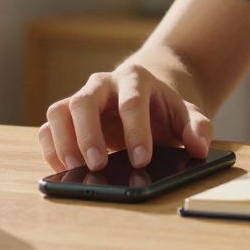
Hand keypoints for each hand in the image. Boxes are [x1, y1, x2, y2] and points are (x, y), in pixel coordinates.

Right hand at [37, 64, 212, 171]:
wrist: (145, 97)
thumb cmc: (163, 109)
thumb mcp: (187, 114)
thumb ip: (198, 128)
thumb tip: (200, 148)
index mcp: (136, 80)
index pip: (132, 103)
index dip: (136, 132)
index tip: (141, 160)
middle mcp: (102, 85)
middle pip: (85, 101)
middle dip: (89, 134)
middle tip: (98, 165)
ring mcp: (81, 98)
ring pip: (59, 111)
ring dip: (63, 141)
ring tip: (75, 168)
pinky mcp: (66, 115)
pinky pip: (48, 127)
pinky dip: (50, 148)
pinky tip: (63, 169)